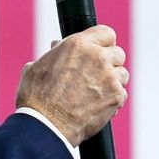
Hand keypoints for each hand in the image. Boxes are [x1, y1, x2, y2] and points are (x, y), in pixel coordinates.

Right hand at [15, 25, 127, 146]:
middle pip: (118, 53)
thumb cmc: (36, 98)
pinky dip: (113, 99)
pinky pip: (122, 93)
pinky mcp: (116, 97)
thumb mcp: (37, 67)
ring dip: (113, 81)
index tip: (100, 50)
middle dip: (109, 63)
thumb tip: (57, 48)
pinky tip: (99, 105)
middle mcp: (97, 57)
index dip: (103, 42)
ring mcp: (109, 77)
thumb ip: (53, 54)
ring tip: (96, 91)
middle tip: (97, 74)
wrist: (45, 126)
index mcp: (77, 44)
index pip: (106, 33)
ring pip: (122, 74)